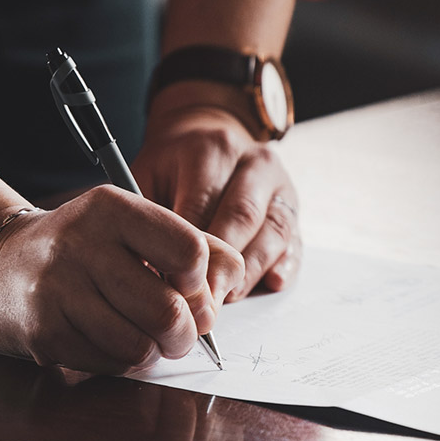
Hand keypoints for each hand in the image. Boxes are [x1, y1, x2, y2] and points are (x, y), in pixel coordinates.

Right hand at [0, 187, 243, 373]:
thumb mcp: (134, 227)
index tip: (189, 289)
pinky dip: (121, 362)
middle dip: (185, 334)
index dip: (201, 283)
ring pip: (140, 347)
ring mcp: (58, 290)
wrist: (1, 264)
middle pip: (169, 311)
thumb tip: (226, 290)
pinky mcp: (44, 332)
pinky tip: (108, 340)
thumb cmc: (84, 248)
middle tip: (179, 332)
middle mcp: (81, 244)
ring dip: (152, 352)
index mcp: (112, 208)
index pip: (189, 252)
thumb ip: (194, 246)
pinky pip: (109, 364)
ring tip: (142, 336)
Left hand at [134, 96, 302, 299]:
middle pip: (242, 218)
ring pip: (273, 232)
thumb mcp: (147, 176)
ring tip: (227, 299)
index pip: (202, 205)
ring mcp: (280, 185)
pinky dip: (286, 265)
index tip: (171, 285)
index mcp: (212, 150)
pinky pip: (296, 240)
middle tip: (201, 303)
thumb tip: (144, 269)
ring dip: (251, 271)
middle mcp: (253, 162)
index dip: (187, 251)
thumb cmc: (171, 168)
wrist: (208, 137)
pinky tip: (271, 283)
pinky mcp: (294, 208)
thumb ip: (146, 217)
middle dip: (221, 266)